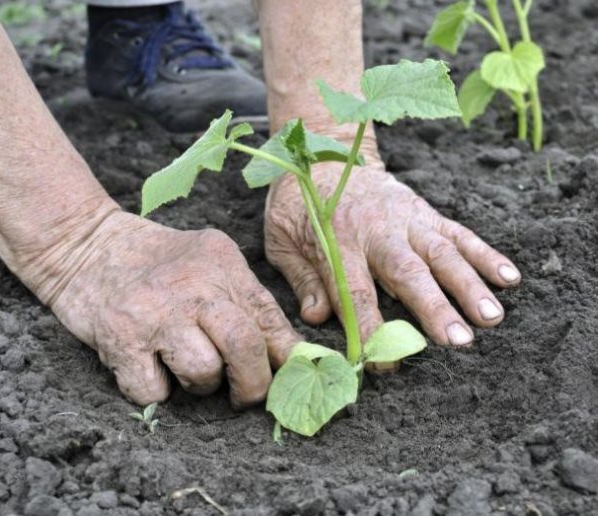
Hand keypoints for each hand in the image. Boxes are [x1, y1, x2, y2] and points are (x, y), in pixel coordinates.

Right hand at [48, 211, 300, 406]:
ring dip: (200, 385)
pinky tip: (149, 366)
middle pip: (244, 347)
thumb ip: (245, 301)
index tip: (289, 378)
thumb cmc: (157, 264)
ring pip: (203, 374)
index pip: (269, 318)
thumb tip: (287, 355)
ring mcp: (155, 314)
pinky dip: (156, 391)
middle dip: (253, 384)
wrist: (87, 247)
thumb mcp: (209, 263)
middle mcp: (192, 287)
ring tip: (185, 366)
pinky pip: (154, 393)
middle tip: (245, 394)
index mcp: (222, 265)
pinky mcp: (121, 340)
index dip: (287, 357)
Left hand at [265, 156, 520, 350]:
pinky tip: (509, 278)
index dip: (369, 329)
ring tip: (492, 317)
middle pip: (408, 272)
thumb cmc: (299, 205)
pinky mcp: (425, 211)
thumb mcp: (282, 241)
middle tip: (458, 341)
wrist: (323, 155)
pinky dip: (485, 254)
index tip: (382, 363)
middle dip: (434, 308)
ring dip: (468, 286)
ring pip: (442, 253)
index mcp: (337, 240)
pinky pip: (459, 233)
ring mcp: (406, 218)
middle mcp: (377, 229)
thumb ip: (302, 279)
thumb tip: (316, 317)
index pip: (355, 292)